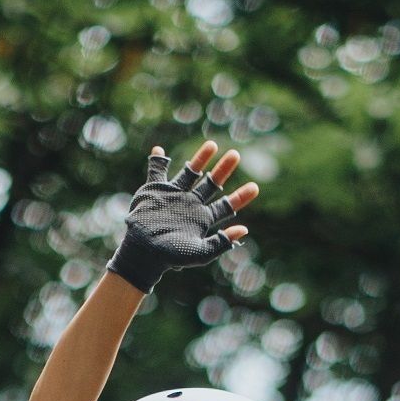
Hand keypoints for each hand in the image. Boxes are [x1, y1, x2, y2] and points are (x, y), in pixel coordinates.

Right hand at [106, 141, 258, 294]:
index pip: (226, 205)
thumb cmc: (171, 256)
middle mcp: (191, 204)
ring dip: (201, 158)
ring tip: (212, 144)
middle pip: (212, 183)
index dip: (241, 196)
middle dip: (224, 169)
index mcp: (203, 218)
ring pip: (190, 172)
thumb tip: (244, 230)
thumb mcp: (200, 253)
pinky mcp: (155, 191)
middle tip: (236, 155)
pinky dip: (157, 161)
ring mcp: (174, 195)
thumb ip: (221, 242)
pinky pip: (157, 171)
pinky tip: (159, 150)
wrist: (144, 253)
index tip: (255, 187)